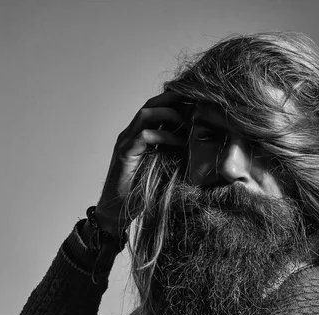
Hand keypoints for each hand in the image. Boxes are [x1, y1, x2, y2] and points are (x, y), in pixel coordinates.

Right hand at [94, 92, 187, 236]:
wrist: (117, 211)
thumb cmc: (142, 191)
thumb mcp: (165, 167)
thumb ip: (176, 153)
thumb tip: (201, 145)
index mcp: (139, 135)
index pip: (156, 108)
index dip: (174, 101)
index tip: (196, 99)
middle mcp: (131, 134)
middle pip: (150, 104)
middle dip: (173, 98)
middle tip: (195, 98)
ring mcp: (126, 142)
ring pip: (146, 114)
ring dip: (169, 114)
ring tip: (188, 121)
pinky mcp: (125, 154)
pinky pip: (143, 136)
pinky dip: (163, 135)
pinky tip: (179, 142)